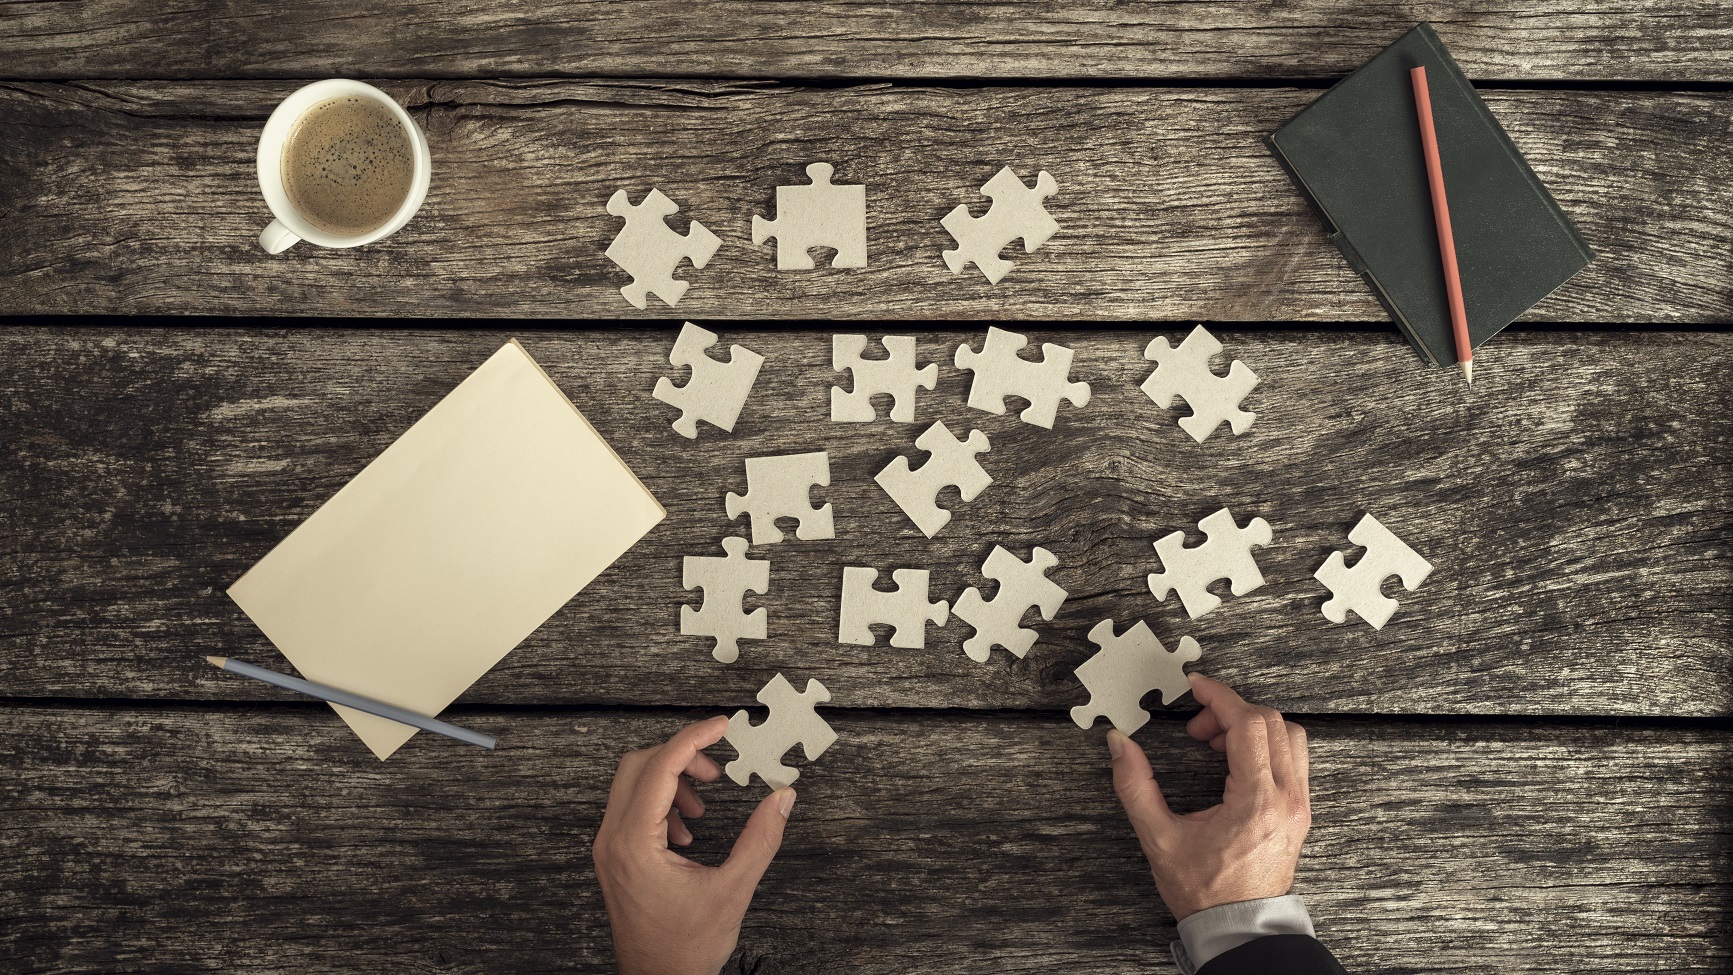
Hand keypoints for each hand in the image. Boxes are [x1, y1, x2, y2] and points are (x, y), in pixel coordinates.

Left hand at [592, 715, 795, 974]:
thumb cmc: (685, 948)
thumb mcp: (733, 891)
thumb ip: (760, 840)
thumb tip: (782, 798)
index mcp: (634, 843)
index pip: (660, 767)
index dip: (693, 738)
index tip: (722, 726)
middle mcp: (612, 840)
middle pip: (639, 765)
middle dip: (681, 756)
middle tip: (717, 768)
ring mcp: (608, 849)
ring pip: (632, 784)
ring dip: (671, 780)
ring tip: (703, 805)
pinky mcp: (614, 858)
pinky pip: (630, 808)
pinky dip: (660, 802)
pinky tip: (687, 830)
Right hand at [1107, 672, 1311, 921]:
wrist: (1239, 928)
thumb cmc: (1205, 892)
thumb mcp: (1160, 838)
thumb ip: (1136, 786)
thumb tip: (1120, 745)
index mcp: (1257, 801)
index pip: (1248, 724)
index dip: (1219, 696)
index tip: (1196, 687)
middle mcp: (1287, 798)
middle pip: (1272, 722)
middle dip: (1230, 712)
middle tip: (1198, 728)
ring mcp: (1299, 805)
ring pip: (1290, 737)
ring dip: (1253, 727)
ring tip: (1217, 745)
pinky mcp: (1299, 812)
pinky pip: (1294, 759)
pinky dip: (1266, 746)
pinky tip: (1235, 763)